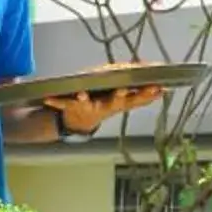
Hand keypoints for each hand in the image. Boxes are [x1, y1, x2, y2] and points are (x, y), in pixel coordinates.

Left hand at [48, 68, 167, 137]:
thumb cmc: (104, 105)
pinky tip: (47, 99)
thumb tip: (164, 88)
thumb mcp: (124, 102)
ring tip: (82, 95)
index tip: (158, 88)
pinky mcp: (70, 106)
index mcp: (119, 103)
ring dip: (85, 100)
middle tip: (124, 91)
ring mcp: (87, 107)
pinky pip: (61, 104)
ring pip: (87, 103)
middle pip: (115, 102)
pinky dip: (54, 102)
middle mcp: (105, 106)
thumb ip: (142, 95)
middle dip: (120, 96)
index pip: (136, 98)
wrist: (79, 123)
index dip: (146, 94)